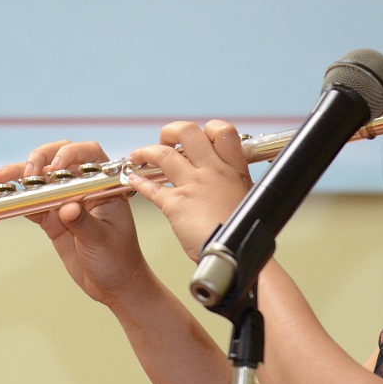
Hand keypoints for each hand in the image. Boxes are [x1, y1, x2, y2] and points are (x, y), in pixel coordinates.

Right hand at [0, 139, 152, 306]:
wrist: (113, 285)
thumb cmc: (118, 259)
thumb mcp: (102, 240)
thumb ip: (84, 223)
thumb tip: (67, 207)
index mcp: (103, 185)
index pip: (89, 155)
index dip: (71, 154)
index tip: (56, 168)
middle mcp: (83, 187)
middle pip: (58, 160)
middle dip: (39, 160)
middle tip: (27, 174)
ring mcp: (65, 201)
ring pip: (40, 180)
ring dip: (18, 176)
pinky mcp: (51, 218)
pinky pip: (30, 203)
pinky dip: (14, 199)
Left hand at [126, 120, 253, 261]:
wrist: (237, 254)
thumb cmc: (244, 234)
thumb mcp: (249, 201)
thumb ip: (235, 187)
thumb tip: (229, 184)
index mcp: (234, 169)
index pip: (223, 132)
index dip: (208, 129)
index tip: (200, 136)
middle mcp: (213, 171)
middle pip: (188, 132)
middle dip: (171, 131)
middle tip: (165, 139)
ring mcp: (194, 185)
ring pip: (163, 154)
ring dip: (146, 152)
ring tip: (137, 156)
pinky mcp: (177, 204)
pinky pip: (151, 187)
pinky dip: (138, 182)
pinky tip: (132, 180)